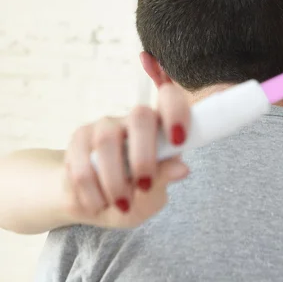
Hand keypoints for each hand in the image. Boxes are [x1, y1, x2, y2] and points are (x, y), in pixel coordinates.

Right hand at [62, 83, 190, 228]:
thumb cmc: (136, 195)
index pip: (170, 98)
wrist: (95, 205)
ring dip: (114, 181)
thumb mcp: (154, 194)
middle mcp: (134, 119)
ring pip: (107, 141)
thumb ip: (164, 178)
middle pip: (140, 116)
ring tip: (122, 205)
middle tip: (144, 187)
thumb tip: (183, 169)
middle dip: (143, 157)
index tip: (179, 140)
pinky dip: (91, 192)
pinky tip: (99, 204)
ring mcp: (105, 126)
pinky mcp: (79, 139)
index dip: (176, 112)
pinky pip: (81, 163)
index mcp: (162, 126)